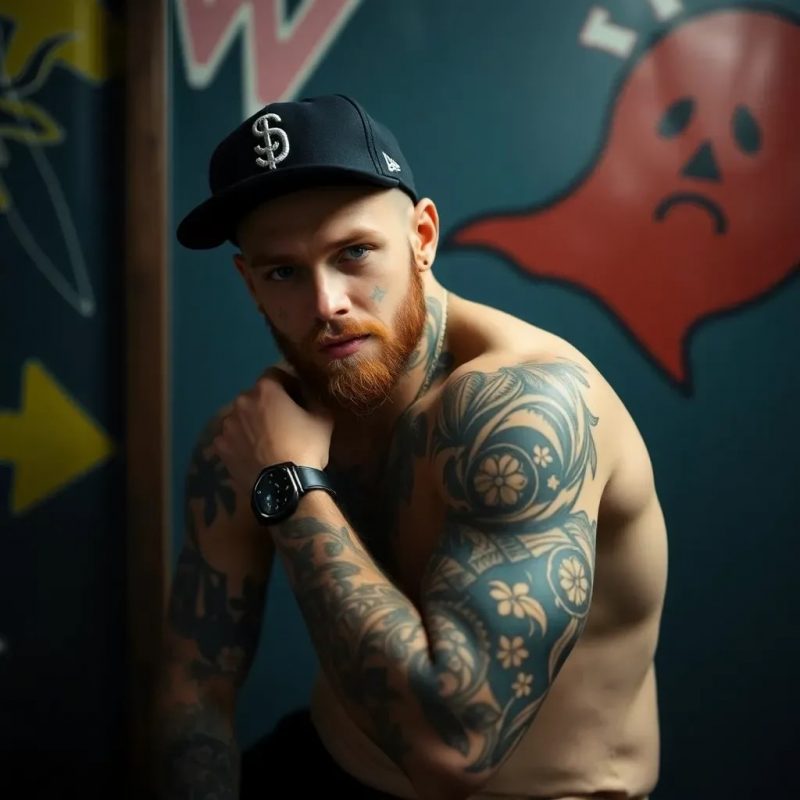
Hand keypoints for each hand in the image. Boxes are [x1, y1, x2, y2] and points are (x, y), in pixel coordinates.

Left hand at [212, 369, 332, 493]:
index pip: (276, 375)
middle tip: (283, 424)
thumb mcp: (323, 419)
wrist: (284, 485)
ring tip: (266, 443)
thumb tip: (309, 396)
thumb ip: (314, 400)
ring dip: (252, 424)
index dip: (288, 386)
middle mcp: (241, 401)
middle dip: (268, 406)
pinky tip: (253, 456)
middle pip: (256, 397)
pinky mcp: (220, 447)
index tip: (297, 401)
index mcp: (266, 389)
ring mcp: (227, 425)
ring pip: (241, 418)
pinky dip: (240, 443)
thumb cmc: (305, 447)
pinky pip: (231, 439)